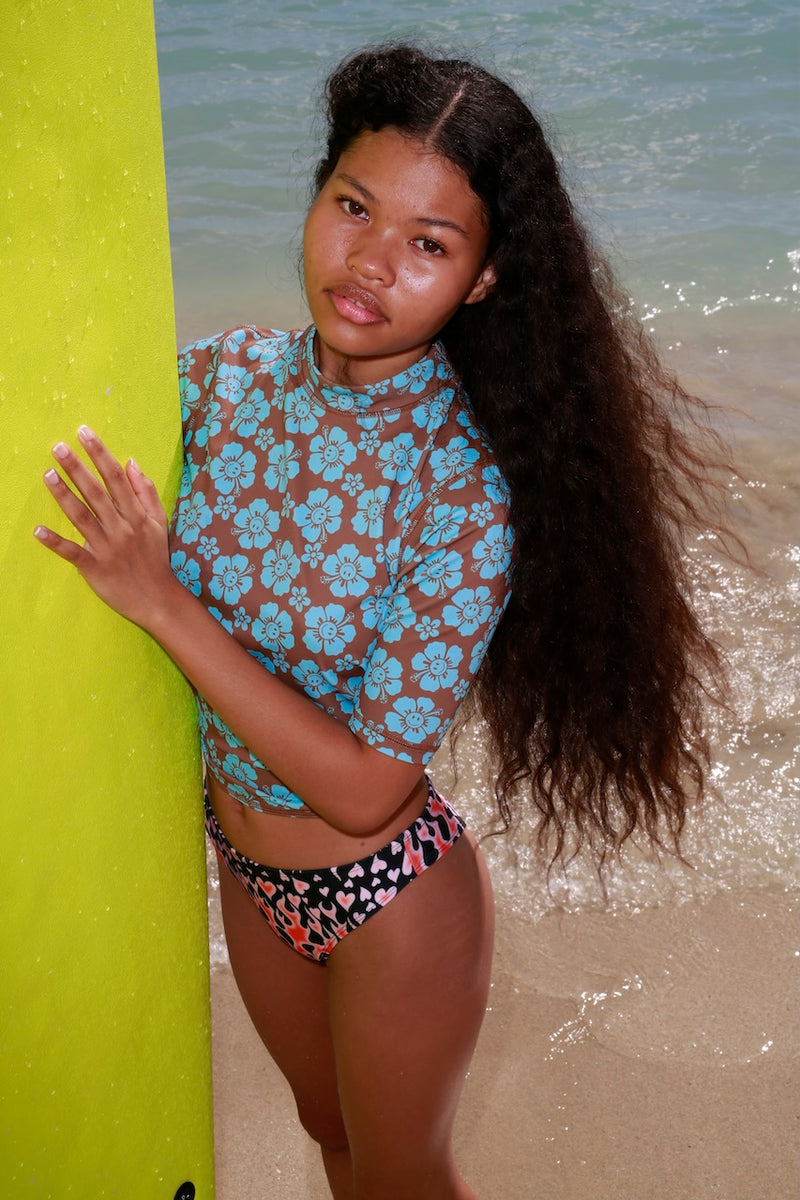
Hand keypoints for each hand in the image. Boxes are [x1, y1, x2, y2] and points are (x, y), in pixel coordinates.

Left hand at [34, 425, 178, 629]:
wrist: (158, 599)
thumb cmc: (156, 559)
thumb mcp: (160, 522)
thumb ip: (146, 491)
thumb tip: (131, 462)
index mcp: (136, 515)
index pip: (116, 478)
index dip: (100, 454)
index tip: (84, 433)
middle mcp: (121, 527)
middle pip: (96, 492)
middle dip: (77, 468)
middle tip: (58, 447)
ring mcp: (107, 547)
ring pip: (83, 516)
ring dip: (64, 495)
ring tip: (47, 474)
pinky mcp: (95, 567)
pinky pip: (73, 552)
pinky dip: (56, 543)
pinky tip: (39, 531)